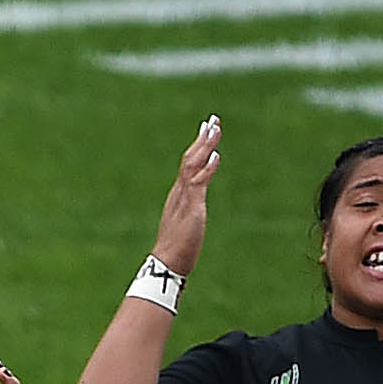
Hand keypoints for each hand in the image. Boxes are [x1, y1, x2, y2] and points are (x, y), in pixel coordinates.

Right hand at [151, 115, 220, 274]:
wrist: (167, 264)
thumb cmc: (177, 249)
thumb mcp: (187, 224)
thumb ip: (190, 212)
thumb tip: (194, 209)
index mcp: (179, 195)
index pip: (188, 164)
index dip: (198, 147)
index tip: (207, 131)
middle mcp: (179, 192)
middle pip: (190, 158)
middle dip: (202, 139)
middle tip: (213, 119)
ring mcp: (184, 198)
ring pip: (193, 165)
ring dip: (205, 146)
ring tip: (215, 128)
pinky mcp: (191, 207)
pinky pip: (199, 183)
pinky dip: (206, 168)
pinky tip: (215, 155)